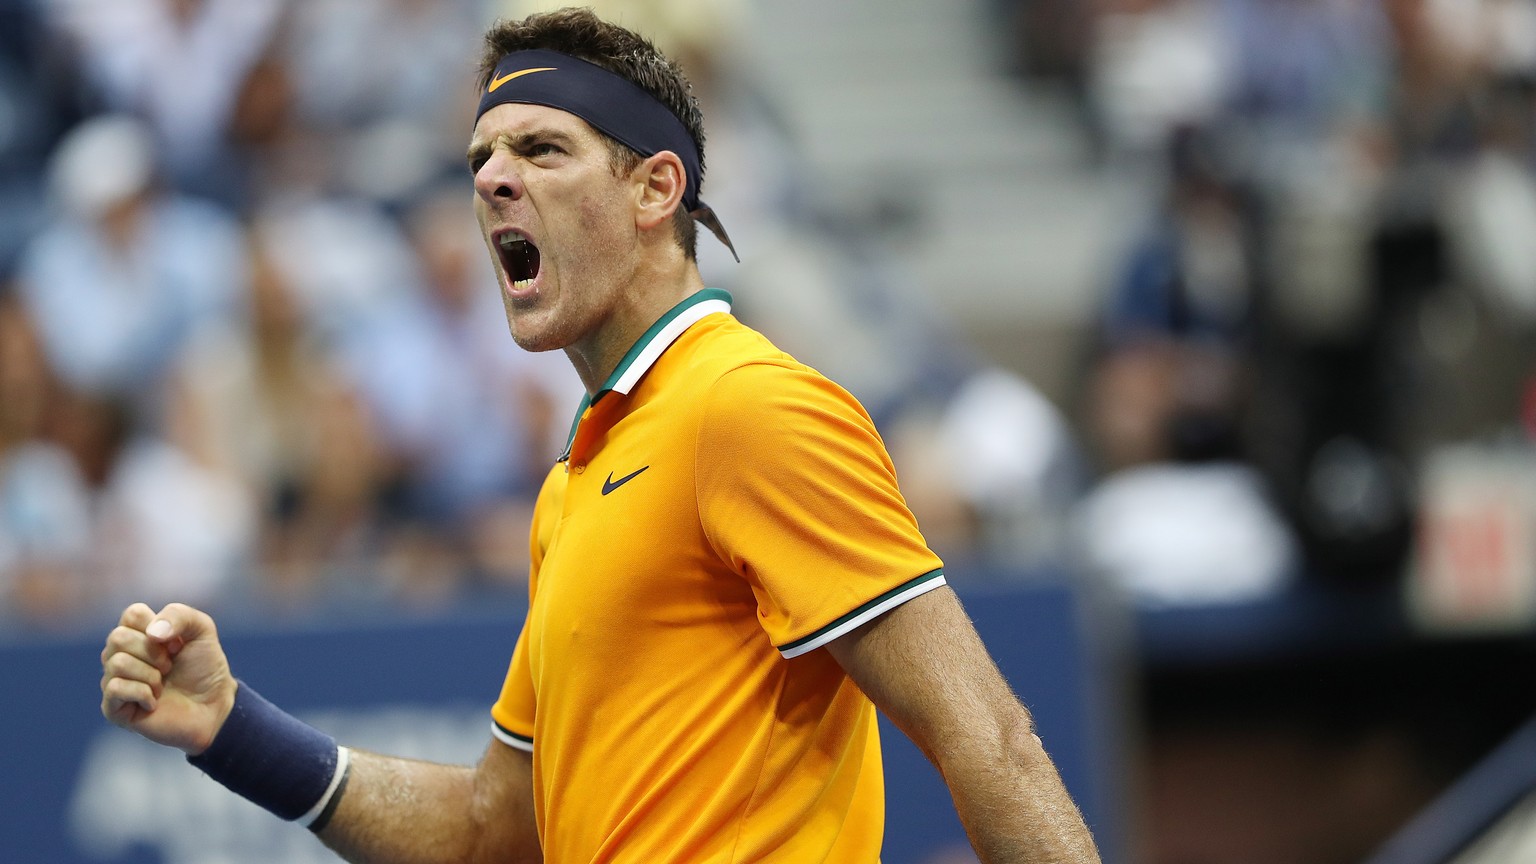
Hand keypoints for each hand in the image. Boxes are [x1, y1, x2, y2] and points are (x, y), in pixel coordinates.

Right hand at [100, 602, 237, 754]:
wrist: (213, 705)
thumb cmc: (205, 667)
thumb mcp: (202, 630)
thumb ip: (179, 615)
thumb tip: (151, 633)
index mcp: (137, 633)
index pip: (132, 614)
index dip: (159, 627)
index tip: (176, 644)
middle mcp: (120, 654)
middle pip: (118, 637)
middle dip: (153, 653)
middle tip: (169, 667)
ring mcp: (114, 681)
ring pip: (117, 663)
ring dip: (151, 675)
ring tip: (162, 685)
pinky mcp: (113, 708)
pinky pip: (115, 688)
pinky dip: (143, 693)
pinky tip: (154, 702)